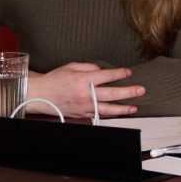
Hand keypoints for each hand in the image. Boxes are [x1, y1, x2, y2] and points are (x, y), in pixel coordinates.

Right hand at [25, 62, 144, 118]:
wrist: (40, 95)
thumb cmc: (55, 79)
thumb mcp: (71, 66)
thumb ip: (89, 67)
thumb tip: (102, 71)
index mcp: (83, 79)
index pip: (106, 76)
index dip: (119, 74)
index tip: (128, 72)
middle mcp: (85, 94)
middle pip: (111, 94)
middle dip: (128, 92)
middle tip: (140, 90)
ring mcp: (84, 106)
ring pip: (107, 109)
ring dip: (123, 108)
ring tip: (134, 107)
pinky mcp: (81, 114)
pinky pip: (98, 115)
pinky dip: (110, 114)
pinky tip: (118, 113)